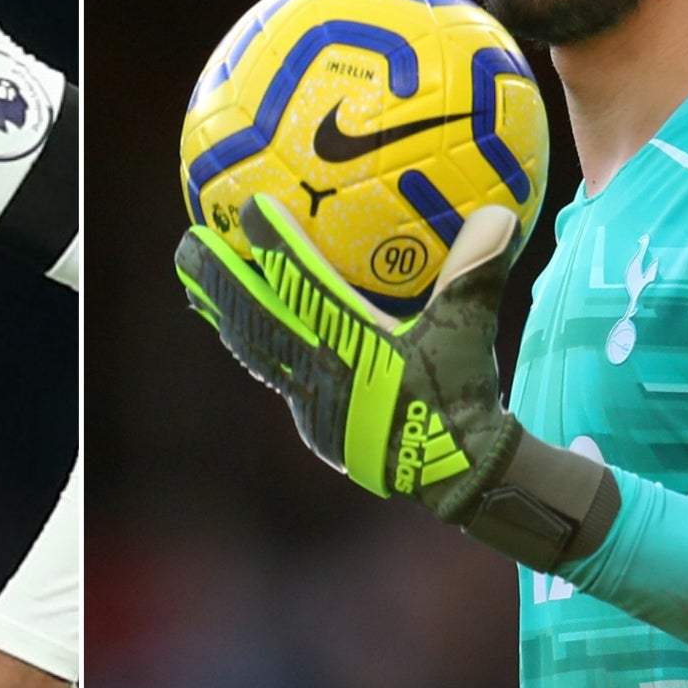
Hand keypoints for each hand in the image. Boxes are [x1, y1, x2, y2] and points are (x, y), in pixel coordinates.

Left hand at [175, 195, 617, 571]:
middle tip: (186, 242)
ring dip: (224, 311)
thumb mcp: (470, 334)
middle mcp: (319, 373)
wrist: (457, 479)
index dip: (277, 247)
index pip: (305, 290)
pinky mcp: (314, 421)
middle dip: (219, 280)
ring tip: (196, 281)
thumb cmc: (462, 400)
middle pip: (255, 320)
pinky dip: (251, 342)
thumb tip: (501, 212)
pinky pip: (271, 370)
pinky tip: (242, 329)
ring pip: (254, 349)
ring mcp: (310, 402)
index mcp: (353, 348)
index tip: (252, 208)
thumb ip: (478, 272)